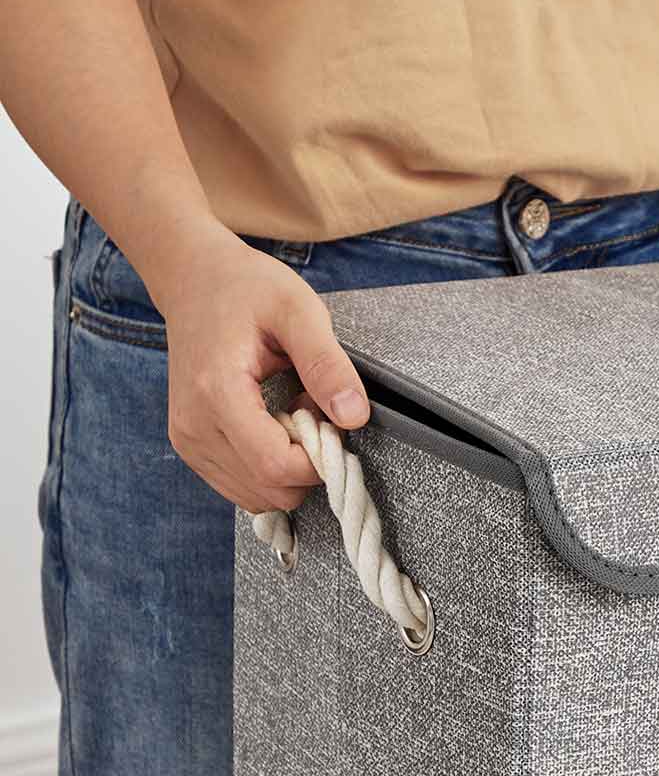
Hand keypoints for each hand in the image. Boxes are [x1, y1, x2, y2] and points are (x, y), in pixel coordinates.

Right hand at [150, 223, 368, 512]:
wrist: (193, 279)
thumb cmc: (246, 288)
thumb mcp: (298, 310)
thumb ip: (327, 364)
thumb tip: (354, 417)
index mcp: (215, 394)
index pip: (276, 467)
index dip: (319, 459)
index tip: (328, 418)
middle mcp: (193, 427)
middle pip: (271, 490)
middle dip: (307, 464)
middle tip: (311, 410)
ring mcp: (187, 442)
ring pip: (259, 497)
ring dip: (289, 468)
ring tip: (290, 413)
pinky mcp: (191, 448)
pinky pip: (244, 487)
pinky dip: (269, 469)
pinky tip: (272, 426)